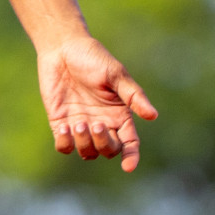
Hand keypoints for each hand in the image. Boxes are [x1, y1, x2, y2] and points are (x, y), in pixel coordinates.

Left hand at [38, 35, 157, 171]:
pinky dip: (66, 143)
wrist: (62, 48)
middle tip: (96, 125)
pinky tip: (64, 127)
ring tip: (79, 122)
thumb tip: (153, 116)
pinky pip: (64, 146)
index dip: (131, 157)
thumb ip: (133, 95)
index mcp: (119, 115)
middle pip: (109, 151)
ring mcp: (81, 126)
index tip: (128, 166)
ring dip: (85, 143)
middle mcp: (102, 124)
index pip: (129, 144)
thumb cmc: (92, 58)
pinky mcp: (61, 124)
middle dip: (104, 144)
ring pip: (88, 152)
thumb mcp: (116, 74)